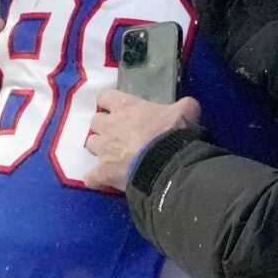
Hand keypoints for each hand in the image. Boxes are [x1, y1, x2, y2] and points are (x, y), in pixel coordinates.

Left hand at [79, 90, 200, 191]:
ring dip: (100, 149)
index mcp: (126, 107)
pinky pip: (90, 176)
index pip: (104, 96)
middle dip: (104, 127)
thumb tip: (187, 106)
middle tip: (118, 134)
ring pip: (91, 144)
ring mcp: (103, 150)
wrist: (167, 165)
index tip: (118, 109)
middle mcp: (109, 125)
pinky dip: (95, 178)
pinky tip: (103, 180)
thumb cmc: (173, 134)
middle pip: (95, 121)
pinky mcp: (102, 173)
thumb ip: (183, 106)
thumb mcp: (186, 111)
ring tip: (113, 156)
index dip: (109, 102)